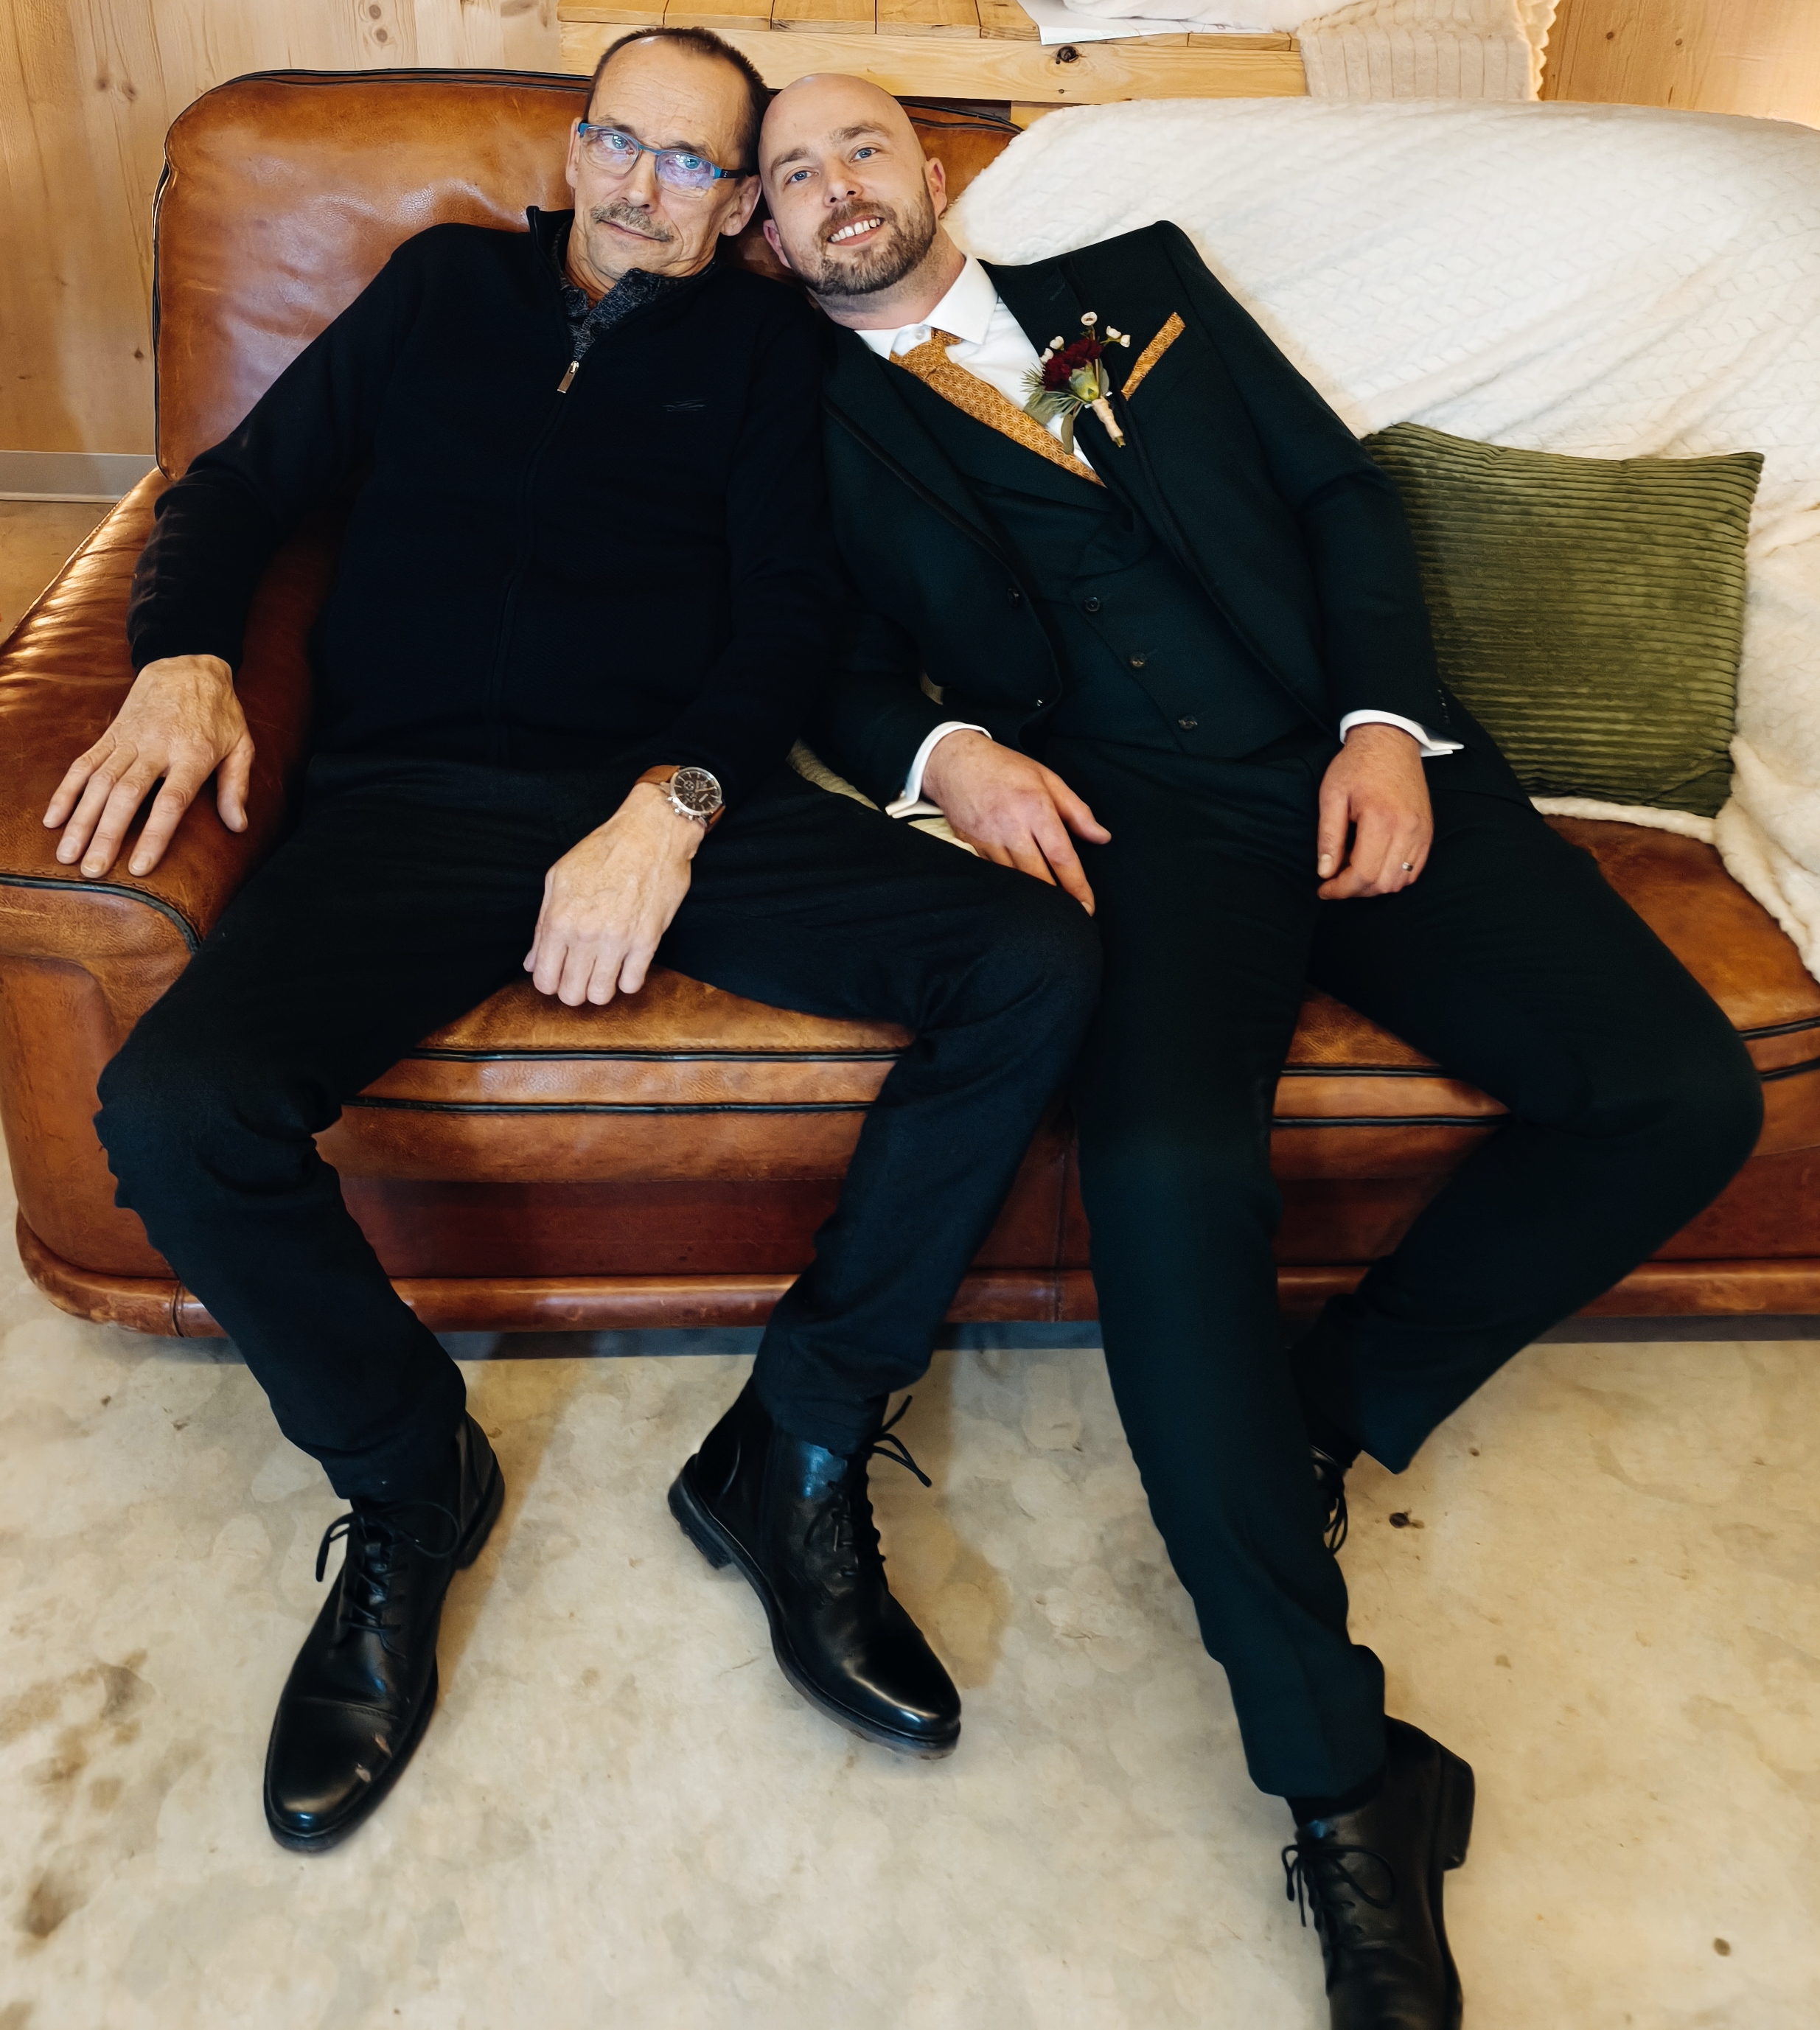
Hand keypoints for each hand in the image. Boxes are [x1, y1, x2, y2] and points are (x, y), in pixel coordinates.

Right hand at [43, 654, 252, 878]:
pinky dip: (66, 791)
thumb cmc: (219, 712)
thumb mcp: (241, 744)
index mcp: (193, 755)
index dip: (155, 835)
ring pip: (99, 782)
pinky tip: (53, 818)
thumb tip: (239, 826)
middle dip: (107, 835)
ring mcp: (129, 740)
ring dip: (81, 820)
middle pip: (126, 796)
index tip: (140, 866)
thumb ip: (237, 786)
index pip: (171, 802)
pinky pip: (84, 763)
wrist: (187, 663)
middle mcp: (157, 748)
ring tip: (67, 854)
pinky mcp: (110, 734)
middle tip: (92, 871)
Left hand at [525, 782, 700, 1006]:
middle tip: (581, 976)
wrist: (651, 833)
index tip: (559, 976)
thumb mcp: (559, 878)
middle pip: (572, 994)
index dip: (549, 984)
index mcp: (559, 919)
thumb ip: (542, 924)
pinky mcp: (647, 941)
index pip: (544, 979)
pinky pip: (633, 984)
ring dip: (600, 990)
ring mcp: (617, 940)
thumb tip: (533, 960)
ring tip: (603, 974)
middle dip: (573, 991)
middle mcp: (585, 934)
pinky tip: (626, 966)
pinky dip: (627, 981)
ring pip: (601, 996)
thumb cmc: (603, 850)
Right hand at [920, 730, 1109, 913]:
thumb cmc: (1006, 768)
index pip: (1061, 857)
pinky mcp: (972, 848)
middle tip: (1071, 915)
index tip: (1087, 907)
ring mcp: (988, 840)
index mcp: (1035, 808)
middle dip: (1057, 901)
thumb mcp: (1048, 779)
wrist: (955, 763)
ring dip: (1033, 899)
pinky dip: (1011, 886)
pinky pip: (996, 875)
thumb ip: (1077, 811)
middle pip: (1038, 877)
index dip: (1077, 887)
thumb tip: (1102, 837)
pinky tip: (1021, 896)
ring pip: (1015, 881)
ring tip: (1048, 911)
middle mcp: (1011, 827)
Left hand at [1315, 722, 1431, 900]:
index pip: (1363, 874)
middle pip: (1382, 884)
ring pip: (1400, 881)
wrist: (1390, 741)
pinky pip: (1415, 870)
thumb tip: (1325, 872)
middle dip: (1355, 890)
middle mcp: (1407, 830)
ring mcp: (1422, 832)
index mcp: (1381, 820)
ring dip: (1374, 886)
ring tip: (1353, 871)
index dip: (1340, 889)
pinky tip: (1375, 865)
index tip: (1323, 889)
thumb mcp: (1332, 796)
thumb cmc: (1357, 765)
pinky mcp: (1428, 831)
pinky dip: (1394, 876)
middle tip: (1335, 881)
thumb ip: (1328, 837)